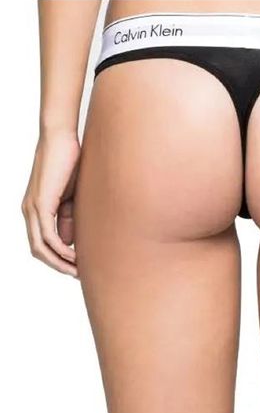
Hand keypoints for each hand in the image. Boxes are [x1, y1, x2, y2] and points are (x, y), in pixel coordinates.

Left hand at [22, 131, 80, 276]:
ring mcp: (32, 209)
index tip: (77, 266)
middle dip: (58, 266)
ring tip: (78, 270)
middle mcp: (29, 212)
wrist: (60, 138)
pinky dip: (61, 249)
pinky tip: (74, 255)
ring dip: (59, 262)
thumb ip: (68, 218)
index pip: (41, 244)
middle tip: (78, 274)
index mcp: (35, 210)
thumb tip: (69, 241)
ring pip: (40, 247)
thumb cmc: (68, 162)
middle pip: (38, 251)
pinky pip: (48, 236)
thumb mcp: (71, 197)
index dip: (58, 259)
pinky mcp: (40, 204)